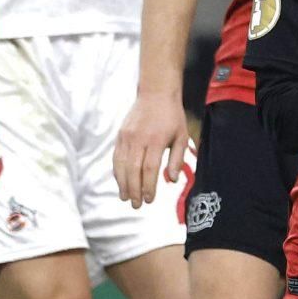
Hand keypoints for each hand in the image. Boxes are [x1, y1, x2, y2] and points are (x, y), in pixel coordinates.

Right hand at [113, 88, 191, 206]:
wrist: (156, 93)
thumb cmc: (172, 117)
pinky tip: (120, 182)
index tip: (150, 199)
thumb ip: (176, 159)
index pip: (149, 168)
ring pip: (121, 165)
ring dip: (122, 183)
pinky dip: (117, 172)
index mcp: (155, 140)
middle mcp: (138, 139)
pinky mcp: (120, 135)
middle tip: (136, 205)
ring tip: (126, 197)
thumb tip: (172, 180)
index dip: (148, 186)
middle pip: (132, 169)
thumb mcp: (181, 136)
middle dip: (134, 189)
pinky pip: (116, 157)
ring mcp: (126, 137)